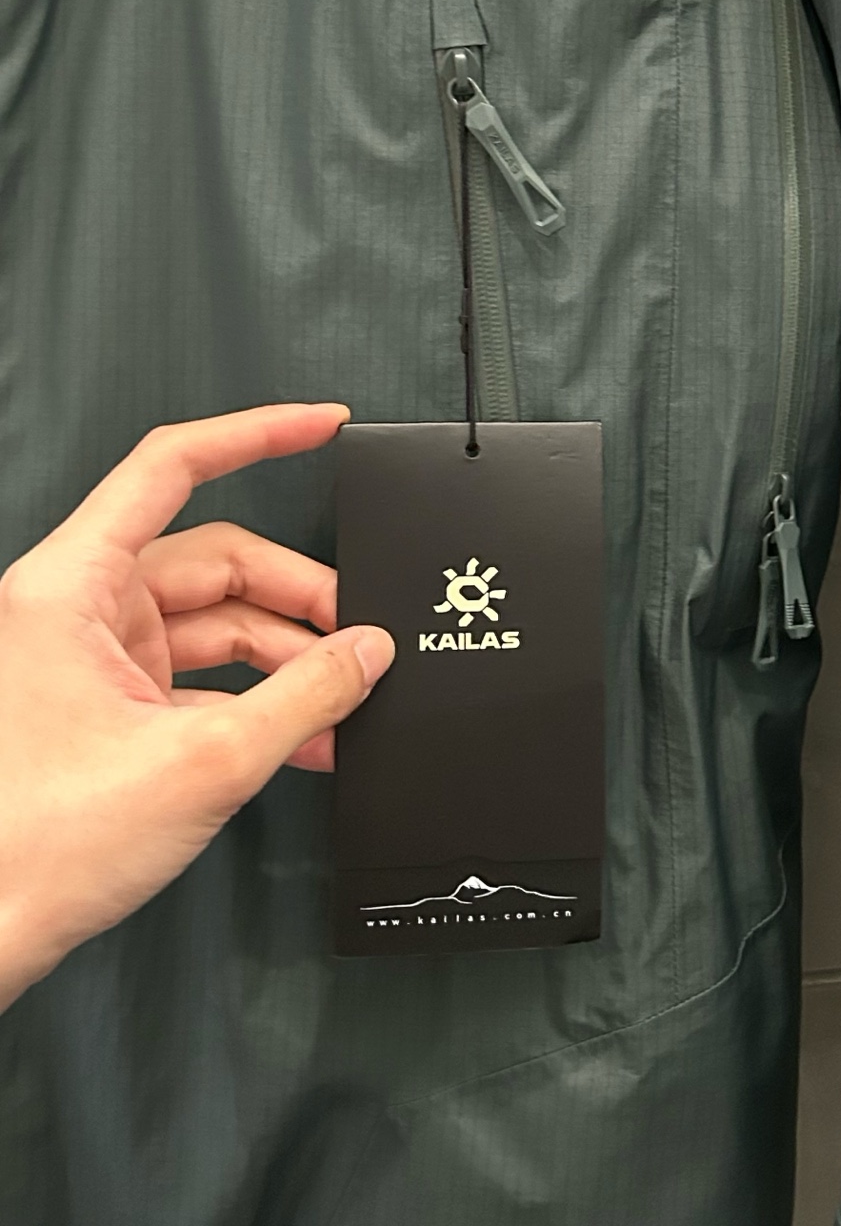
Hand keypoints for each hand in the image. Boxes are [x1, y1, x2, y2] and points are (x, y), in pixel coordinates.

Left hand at [0, 404, 393, 1012]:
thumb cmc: (37, 850)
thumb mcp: (204, 762)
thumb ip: (306, 696)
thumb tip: (369, 651)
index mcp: (70, 586)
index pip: (173, 466)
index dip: (257, 434)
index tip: (322, 424)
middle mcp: (75, 608)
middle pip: (215, 559)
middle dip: (299, 594)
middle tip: (364, 634)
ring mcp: (90, 658)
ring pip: (214, 623)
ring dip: (285, 658)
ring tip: (348, 698)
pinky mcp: (104, 706)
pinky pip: (198, 677)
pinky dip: (255, 699)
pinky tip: (309, 736)